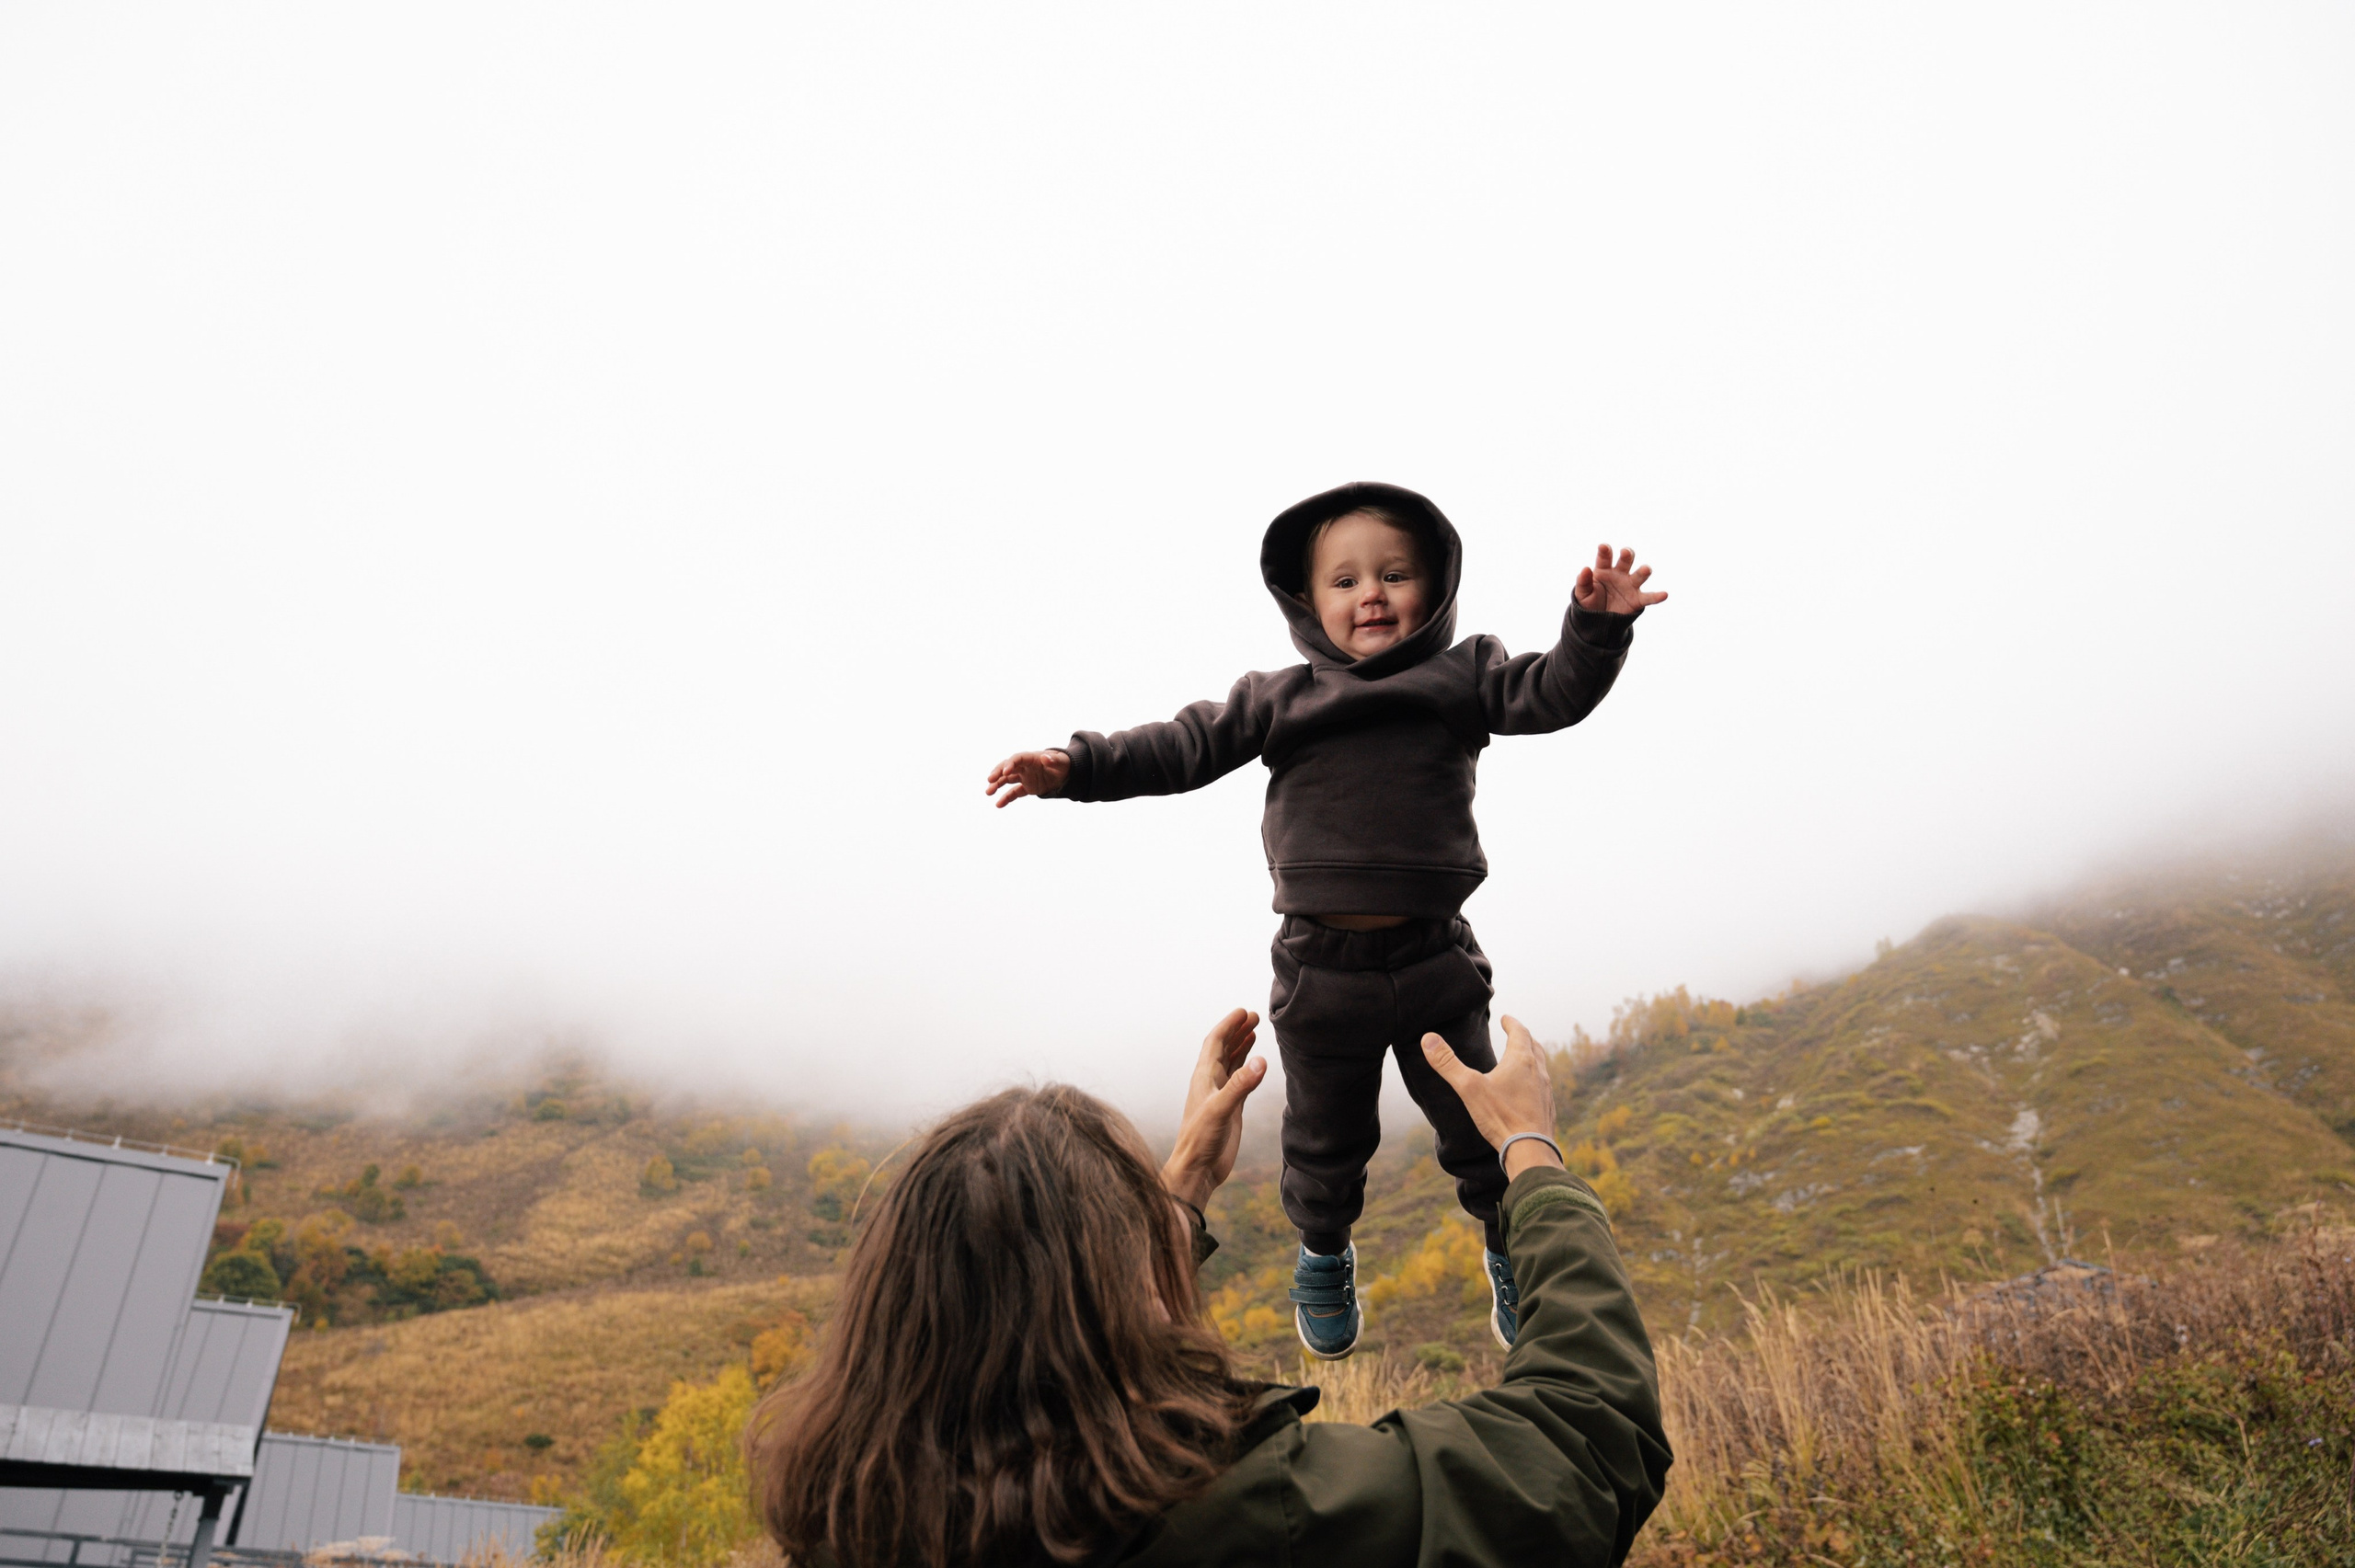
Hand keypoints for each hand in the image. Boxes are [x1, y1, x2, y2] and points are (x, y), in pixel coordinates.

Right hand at [986, 749, 1070, 807]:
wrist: (1066, 773)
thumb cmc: (1063, 764)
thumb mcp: (1062, 761)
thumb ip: (1054, 760)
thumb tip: (1045, 758)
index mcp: (1031, 758)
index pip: (1017, 758)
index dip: (1010, 763)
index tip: (1005, 772)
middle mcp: (1025, 767)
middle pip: (1007, 767)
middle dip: (998, 773)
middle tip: (990, 780)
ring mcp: (1024, 777)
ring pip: (1007, 780)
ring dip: (997, 785)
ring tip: (988, 793)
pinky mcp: (1027, 787)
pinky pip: (1014, 792)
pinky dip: (1006, 798)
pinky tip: (998, 805)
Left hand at [1162, 1007, 1266, 1210]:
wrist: (1197, 1169)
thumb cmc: (1200, 1140)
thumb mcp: (1221, 1108)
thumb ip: (1241, 1085)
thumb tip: (1261, 1061)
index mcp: (1204, 1077)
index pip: (1215, 1042)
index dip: (1229, 1025)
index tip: (1244, 1011)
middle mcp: (1211, 1082)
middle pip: (1224, 1048)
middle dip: (1237, 1031)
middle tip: (1254, 1016)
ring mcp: (1221, 1095)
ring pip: (1231, 1063)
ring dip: (1241, 1046)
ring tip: (1254, 1031)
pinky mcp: (1230, 1109)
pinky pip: (1240, 1081)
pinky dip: (1247, 1069)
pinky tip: (1256, 1064)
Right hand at [1421, 1015, 1564, 1178]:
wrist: (1530, 1150)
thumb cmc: (1500, 1117)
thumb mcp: (1469, 1088)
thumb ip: (1447, 1064)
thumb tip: (1428, 1038)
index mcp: (1521, 1061)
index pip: (1520, 1032)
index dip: (1512, 1023)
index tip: (1505, 1018)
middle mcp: (1538, 1072)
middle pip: (1534, 1047)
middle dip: (1524, 1038)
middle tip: (1515, 1033)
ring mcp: (1546, 1091)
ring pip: (1541, 1067)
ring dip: (1532, 1058)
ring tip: (1522, 1060)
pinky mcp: (1548, 1109)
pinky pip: (1543, 1088)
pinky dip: (1535, 1081)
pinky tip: (1527, 1091)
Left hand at [1573, 544, 1667, 616]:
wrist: (1598, 621)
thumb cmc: (1590, 602)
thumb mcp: (1582, 594)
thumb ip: (1583, 582)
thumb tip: (1585, 568)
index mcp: (1604, 569)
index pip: (1605, 557)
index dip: (1605, 551)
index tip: (1603, 547)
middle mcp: (1620, 573)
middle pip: (1626, 560)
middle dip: (1627, 555)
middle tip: (1625, 552)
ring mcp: (1630, 585)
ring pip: (1639, 575)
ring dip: (1643, 571)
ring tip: (1645, 570)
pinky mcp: (1637, 600)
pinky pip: (1649, 597)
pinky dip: (1657, 596)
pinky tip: (1664, 594)